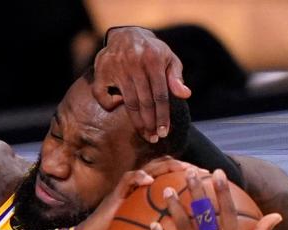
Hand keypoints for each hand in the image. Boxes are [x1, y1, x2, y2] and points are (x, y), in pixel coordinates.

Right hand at [73, 157, 202, 229]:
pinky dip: (138, 178)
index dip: (193, 179)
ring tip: (183, 169)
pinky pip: (127, 181)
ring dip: (167, 166)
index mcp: (151, 198)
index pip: (174, 180)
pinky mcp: (115, 195)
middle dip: (186, 167)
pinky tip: (149, 179)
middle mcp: (142, 190)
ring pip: (150, 168)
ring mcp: (129, 190)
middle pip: (167, 169)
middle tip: (204, 172)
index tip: (213, 184)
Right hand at [92, 26, 191, 142]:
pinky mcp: (101, 69)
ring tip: (144, 134)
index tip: (164, 132)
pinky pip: (102, 94)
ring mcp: (116, 66)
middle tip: (154, 138)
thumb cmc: (153, 52)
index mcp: (153, 60)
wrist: (127, 33)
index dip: (163, 116)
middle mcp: (134, 63)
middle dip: (151, 123)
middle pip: (144, 102)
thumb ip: (176, 77)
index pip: (160, 95)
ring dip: (137, 122)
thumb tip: (185, 94)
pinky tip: (118, 107)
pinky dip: (109, 104)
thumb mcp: (169, 59)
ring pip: (128, 102)